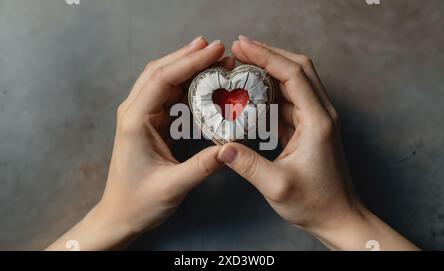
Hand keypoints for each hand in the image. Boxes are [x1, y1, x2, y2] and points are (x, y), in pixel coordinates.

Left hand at [47, 37, 232, 249]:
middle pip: (162, 71)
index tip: (215, 50)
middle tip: (219, 48)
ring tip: (215, 60)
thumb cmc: (139, 201)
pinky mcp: (149, 122)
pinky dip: (186, 84)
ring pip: (164, 79)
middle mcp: (134, 112)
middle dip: (190, 56)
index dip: (191, 61)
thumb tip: (231, 148)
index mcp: (135, 121)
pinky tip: (203, 82)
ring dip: (188, 67)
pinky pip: (168, 95)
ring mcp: (140, 115)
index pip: (163, 79)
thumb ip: (203, 166)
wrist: (120, 215)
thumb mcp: (173, 186)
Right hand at [220, 36, 418, 250]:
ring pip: (294, 82)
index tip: (241, 46)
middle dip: (268, 54)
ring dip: (269, 71)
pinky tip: (251, 95)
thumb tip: (221, 147)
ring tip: (241, 67)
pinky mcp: (309, 129)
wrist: (339, 218)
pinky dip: (270, 92)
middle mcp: (320, 114)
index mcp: (318, 121)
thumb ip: (248, 165)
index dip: (266, 55)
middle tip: (239, 49)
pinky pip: (289, 101)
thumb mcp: (278, 186)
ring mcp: (316, 120)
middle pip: (297, 68)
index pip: (293, 74)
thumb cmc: (316, 203)